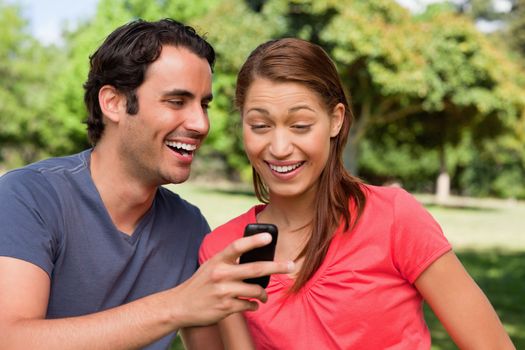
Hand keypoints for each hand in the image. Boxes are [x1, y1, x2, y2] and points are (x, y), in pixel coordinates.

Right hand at [169, 233, 292, 327]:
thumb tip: (257, 256)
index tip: (269, 237)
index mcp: (218, 260)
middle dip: (277, 267)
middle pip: (255, 268)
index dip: (254, 241)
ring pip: (255, 290)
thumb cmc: (200, 283)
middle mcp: (221, 274)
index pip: (237, 246)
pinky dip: (254, 305)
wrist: (180, 305)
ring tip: (263, 296)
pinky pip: (249, 305)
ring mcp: (223, 291)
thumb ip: (229, 260)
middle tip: (291, 265)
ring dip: (263, 294)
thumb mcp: (210, 265)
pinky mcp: (225, 308)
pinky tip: (252, 304)